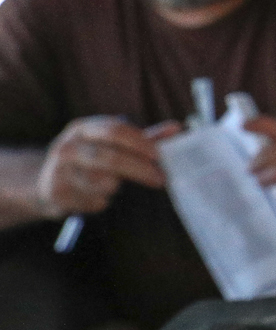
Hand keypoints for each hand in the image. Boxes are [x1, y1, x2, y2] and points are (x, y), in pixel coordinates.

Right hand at [35, 116, 177, 217]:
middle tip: (161, 178)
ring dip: (116, 186)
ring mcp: (58, 170)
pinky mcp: (56, 193)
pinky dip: (102, 200)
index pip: (116, 130)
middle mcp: (67, 146)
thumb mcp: (110, 143)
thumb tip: (177, 129)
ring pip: (103, 182)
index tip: (161, 156)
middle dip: (140, 169)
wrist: (45, 182)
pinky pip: (94, 201)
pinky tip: (94, 195)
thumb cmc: (89, 158)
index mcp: (82, 128)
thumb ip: (143, 138)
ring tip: (111, 183)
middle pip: (111, 158)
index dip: (141, 143)